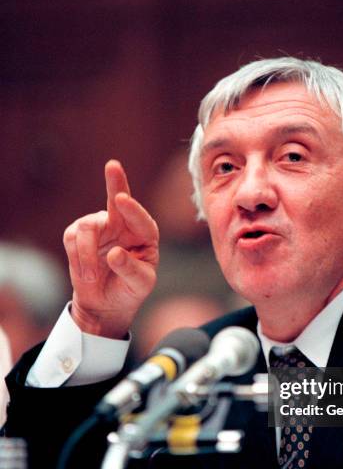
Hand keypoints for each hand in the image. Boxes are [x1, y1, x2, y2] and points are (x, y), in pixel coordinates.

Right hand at [63, 160, 158, 337]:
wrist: (106, 303)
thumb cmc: (129, 290)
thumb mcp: (139, 285)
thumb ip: (130, 269)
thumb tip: (114, 254)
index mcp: (145, 234)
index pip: (141, 219)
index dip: (131, 209)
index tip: (121, 199)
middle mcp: (123, 225)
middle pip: (117, 200)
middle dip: (115, 182)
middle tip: (113, 165)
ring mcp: (100, 226)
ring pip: (87, 227)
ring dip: (86, 255)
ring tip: (91, 277)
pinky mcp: (77, 233)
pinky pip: (72, 239)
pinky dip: (77, 260)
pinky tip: (85, 273)